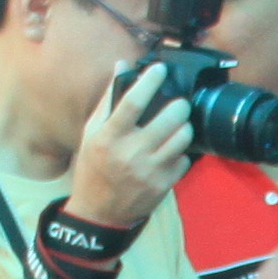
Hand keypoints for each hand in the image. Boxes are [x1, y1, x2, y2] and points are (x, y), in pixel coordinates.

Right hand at [66, 67, 197, 229]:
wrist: (99, 213)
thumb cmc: (94, 167)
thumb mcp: (92, 133)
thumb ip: (108, 99)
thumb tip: (122, 65)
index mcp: (109, 137)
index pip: (132, 102)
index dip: (150, 81)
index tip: (160, 68)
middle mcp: (130, 152)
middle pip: (168, 119)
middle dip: (180, 105)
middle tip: (180, 102)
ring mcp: (150, 170)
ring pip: (182, 138)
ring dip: (185, 127)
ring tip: (180, 124)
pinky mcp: (163, 185)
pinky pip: (184, 160)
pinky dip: (182, 152)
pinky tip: (172, 151)